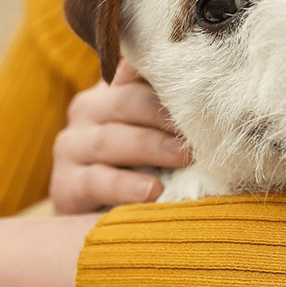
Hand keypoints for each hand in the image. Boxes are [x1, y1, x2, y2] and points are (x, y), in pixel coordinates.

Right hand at [50, 58, 190, 212]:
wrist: (104, 218)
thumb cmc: (148, 168)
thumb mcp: (163, 135)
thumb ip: (178, 112)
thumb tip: (220, 95)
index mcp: (113, 90)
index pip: (136, 68)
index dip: (164, 70)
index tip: (198, 76)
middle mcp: (88, 110)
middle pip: (125, 102)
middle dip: (164, 115)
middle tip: (197, 130)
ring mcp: (72, 146)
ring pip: (110, 139)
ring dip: (151, 147)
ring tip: (183, 156)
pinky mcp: (65, 184)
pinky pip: (95, 180)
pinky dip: (126, 186)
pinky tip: (152, 191)